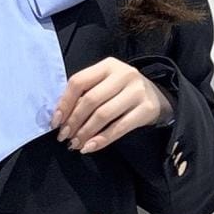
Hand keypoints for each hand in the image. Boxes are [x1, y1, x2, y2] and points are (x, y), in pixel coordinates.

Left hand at [49, 59, 172, 152]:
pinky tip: (90, 147)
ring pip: (103, 115)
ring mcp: (137, 91)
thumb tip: (60, 118)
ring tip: (75, 144)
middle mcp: (124, 74)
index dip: (64, 103)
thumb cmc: (122, 91)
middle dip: (73, 121)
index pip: (79, 81)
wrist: (157, 97)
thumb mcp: (105, 84)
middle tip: (64, 137)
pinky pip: (119, 128)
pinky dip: (101, 140)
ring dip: (85, 133)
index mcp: (108, 65)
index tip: (55, 122)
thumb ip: (85, 94)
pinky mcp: (147, 109)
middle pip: (90, 100)